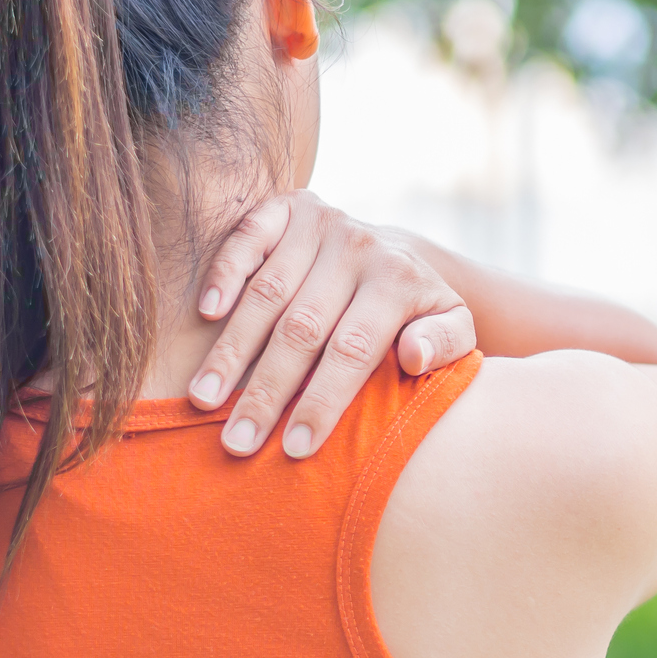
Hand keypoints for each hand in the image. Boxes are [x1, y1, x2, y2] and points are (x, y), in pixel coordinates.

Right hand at [187, 193, 475, 457]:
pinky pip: (248, 237)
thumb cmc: (417, 310)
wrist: (397, 250)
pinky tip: (206, 315)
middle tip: (237, 442)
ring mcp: (321, 223)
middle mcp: (358, 246)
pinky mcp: (288, 208)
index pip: (353, 350)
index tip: (296, 449)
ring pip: (267, 292)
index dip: (322, 400)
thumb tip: (415, 356)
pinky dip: (224, 273)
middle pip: (303, 328)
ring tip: (203, 400)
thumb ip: (446, 342)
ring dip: (231, 349)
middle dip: (266, 391)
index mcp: (398, 280)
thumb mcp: (453, 325)